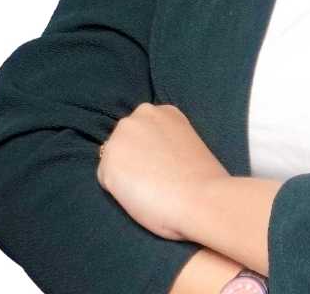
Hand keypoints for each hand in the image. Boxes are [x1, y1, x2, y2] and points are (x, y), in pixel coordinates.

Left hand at [96, 102, 229, 241]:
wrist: (202, 198)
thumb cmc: (202, 180)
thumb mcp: (187, 143)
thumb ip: (167, 140)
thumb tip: (152, 154)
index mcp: (164, 110)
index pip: (145, 132)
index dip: (151, 153)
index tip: (163, 167)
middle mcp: (139, 115)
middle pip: (126, 141)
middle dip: (134, 159)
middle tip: (154, 179)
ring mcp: (122, 136)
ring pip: (114, 159)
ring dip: (124, 173)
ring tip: (147, 189)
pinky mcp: (109, 161)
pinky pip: (107, 179)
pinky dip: (118, 191)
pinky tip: (138, 196)